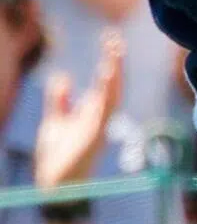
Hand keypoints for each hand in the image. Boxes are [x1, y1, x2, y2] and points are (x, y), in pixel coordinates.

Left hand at [34, 32, 122, 189]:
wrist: (54, 185)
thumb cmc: (56, 157)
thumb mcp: (54, 122)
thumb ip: (59, 100)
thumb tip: (61, 76)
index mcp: (92, 110)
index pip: (105, 79)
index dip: (109, 59)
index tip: (110, 38)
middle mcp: (100, 115)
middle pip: (113, 83)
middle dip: (115, 61)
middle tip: (115, 38)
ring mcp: (99, 125)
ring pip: (113, 93)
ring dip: (115, 73)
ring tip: (114, 52)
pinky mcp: (94, 135)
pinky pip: (105, 110)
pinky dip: (108, 92)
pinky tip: (107, 77)